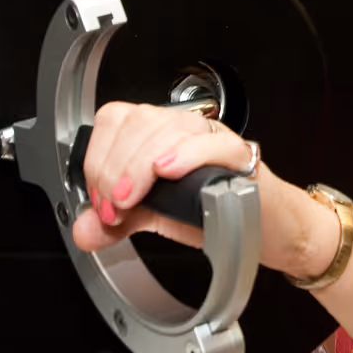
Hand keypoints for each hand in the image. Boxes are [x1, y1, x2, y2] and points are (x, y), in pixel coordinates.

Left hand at [68, 102, 338, 281]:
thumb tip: (84, 229)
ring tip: (132, 200)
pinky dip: (185, 155)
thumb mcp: (156, 216)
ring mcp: (213, 139)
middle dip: (113, 167)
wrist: (269, 232)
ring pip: (168, 129)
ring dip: (139, 165)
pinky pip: (213, 144)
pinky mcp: (241, 157)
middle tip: (115, 206)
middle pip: (137, 122)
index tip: (100, 200)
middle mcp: (184, 131)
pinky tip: (168, 172)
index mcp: (158, 136)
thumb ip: (117, 220)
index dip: (98, 157)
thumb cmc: (218, 212)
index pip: (116, 120)